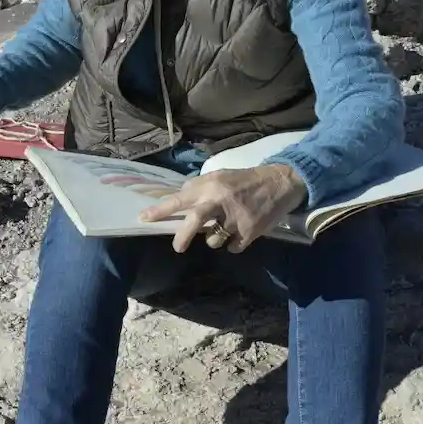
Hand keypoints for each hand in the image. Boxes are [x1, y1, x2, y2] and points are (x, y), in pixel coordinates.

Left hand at [138, 165, 307, 252]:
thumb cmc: (244, 180)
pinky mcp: (250, 232)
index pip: (180, 199)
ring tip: (226, 227)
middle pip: (196, 221)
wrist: (279, 184)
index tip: (142, 218)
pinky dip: (233, 243)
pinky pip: (232, 247)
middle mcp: (221, 200)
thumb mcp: (220, 176)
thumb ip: (199, 188)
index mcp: (211, 185)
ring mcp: (236, 217)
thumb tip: (177, 201)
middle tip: (178, 247)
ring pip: (213, 240)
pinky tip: (241, 231)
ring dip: (215, 238)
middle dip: (183, 236)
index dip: (160, 210)